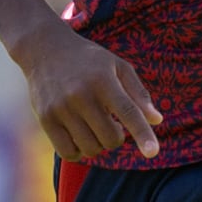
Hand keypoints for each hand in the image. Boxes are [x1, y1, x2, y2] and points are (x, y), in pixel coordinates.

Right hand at [15, 19, 162, 162]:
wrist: (44, 49)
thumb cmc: (88, 60)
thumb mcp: (117, 66)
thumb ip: (138, 93)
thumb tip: (157, 120)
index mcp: (103, 80)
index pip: (127, 112)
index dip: (142, 134)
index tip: (153, 152)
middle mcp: (80, 95)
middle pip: (110, 138)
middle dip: (117, 136)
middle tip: (111, 122)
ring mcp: (60, 108)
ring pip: (91, 148)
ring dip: (99, 144)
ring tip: (94, 127)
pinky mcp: (45, 119)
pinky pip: (68, 153)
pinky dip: (79, 152)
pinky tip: (80, 138)